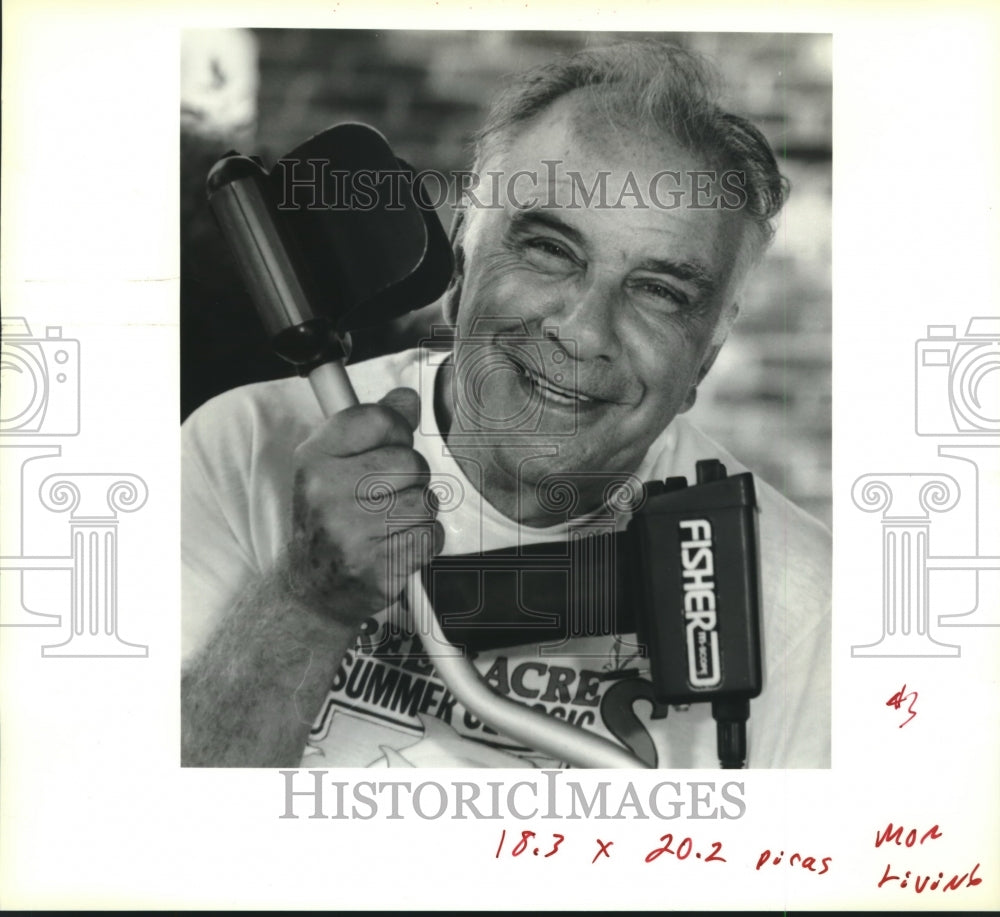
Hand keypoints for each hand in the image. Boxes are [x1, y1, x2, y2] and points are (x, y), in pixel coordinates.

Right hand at [283, 387, 443, 619]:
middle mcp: (327, 491)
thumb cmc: (331, 518)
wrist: (314, 586)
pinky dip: (423, 541)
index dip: (397, 433)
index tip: (385, 451)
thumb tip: (407, 399)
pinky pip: (430, 536)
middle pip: (412, 462)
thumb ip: (373, 426)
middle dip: (410, 480)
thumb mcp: (335, 463)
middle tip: (385, 498)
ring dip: (418, 513)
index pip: (381, 419)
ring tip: (390, 523)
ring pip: (425, 501)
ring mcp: (350, 531)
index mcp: (315, 457)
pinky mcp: (376, 566)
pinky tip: (397, 545)